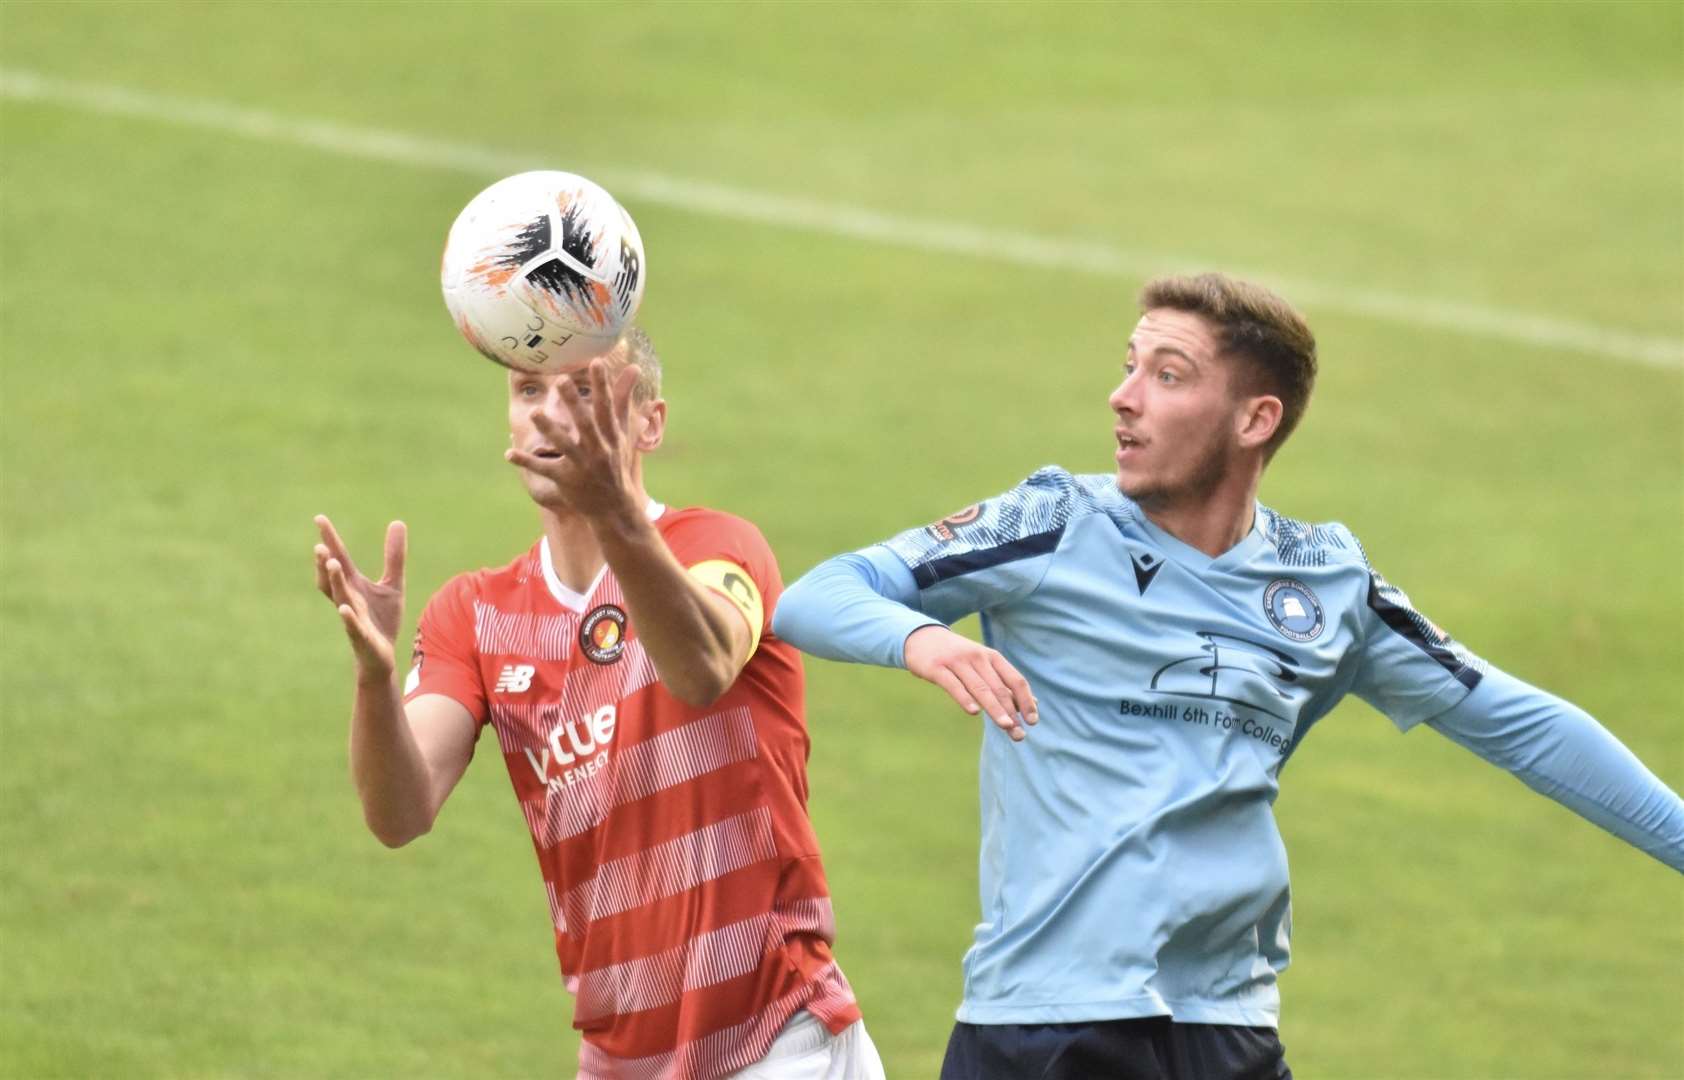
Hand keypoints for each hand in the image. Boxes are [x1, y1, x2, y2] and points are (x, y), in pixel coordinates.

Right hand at [313, 515, 405, 679]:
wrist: (383, 656)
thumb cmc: (382, 620)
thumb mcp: (393, 584)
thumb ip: (394, 556)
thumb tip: (397, 522)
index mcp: (354, 584)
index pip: (340, 558)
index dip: (330, 539)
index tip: (320, 518)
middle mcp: (349, 598)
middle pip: (334, 577)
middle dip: (326, 561)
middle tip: (320, 545)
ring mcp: (353, 617)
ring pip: (341, 598)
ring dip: (335, 582)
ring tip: (332, 564)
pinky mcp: (362, 636)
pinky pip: (353, 626)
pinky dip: (348, 617)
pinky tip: (344, 609)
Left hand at [505, 359, 643, 521]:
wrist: (614, 506)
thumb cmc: (616, 462)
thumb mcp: (623, 432)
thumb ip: (623, 400)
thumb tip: (635, 368)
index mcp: (610, 436)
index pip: (606, 407)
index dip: (602, 385)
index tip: (596, 362)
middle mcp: (597, 449)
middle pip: (585, 423)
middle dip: (574, 402)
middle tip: (561, 379)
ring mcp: (581, 465)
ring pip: (563, 444)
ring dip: (549, 429)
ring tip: (534, 413)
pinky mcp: (565, 480)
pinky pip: (543, 469)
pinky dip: (526, 462)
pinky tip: (509, 453)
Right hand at [903, 625, 1038, 740]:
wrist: (922, 637)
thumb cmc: (958, 656)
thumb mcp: (983, 664)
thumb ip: (1004, 682)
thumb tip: (1033, 704)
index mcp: (991, 657)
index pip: (1015, 680)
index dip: (1026, 700)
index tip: (1032, 721)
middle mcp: (977, 657)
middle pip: (999, 688)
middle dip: (1012, 712)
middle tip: (1019, 734)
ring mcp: (957, 662)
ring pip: (980, 688)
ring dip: (995, 709)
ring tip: (1006, 726)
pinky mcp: (937, 668)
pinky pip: (953, 685)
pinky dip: (965, 698)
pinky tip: (974, 712)